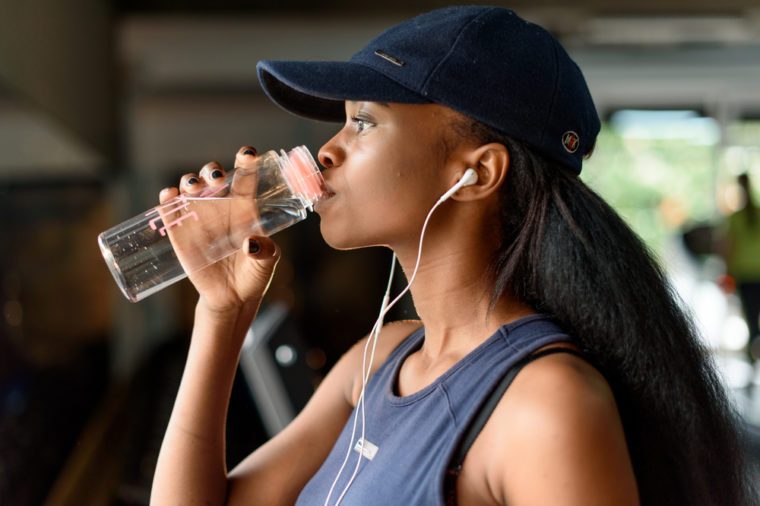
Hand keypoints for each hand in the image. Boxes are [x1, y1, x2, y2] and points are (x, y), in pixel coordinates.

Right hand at [158, 146, 280, 313]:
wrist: (230, 298)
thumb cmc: (253, 276)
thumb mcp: (266, 264)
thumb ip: (266, 251)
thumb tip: (252, 243)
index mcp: (245, 207)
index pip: (245, 177)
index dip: (246, 161)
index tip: (248, 153)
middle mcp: (220, 205)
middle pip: (213, 176)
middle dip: (211, 170)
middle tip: (216, 178)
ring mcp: (198, 215)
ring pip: (189, 186)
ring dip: (189, 181)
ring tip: (195, 188)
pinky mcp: (179, 230)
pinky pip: (169, 208)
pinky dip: (167, 198)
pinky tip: (169, 196)